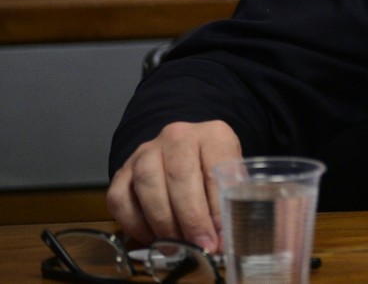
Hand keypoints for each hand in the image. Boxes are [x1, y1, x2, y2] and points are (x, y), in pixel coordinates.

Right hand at [106, 121, 240, 250]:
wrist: (187, 152)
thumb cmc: (214, 168)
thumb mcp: (232, 175)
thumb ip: (231, 198)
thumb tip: (225, 238)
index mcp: (213, 134)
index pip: (215, 169)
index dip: (217, 207)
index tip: (219, 236)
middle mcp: (177, 137)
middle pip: (180, 176)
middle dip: (191, 218)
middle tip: (200, 246)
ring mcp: (146, 152)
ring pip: (147, 185)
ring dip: (163, 223)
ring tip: (177, 247)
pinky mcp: (122, 171)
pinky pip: (120, 199)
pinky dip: (135, 224)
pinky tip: (153, 239)